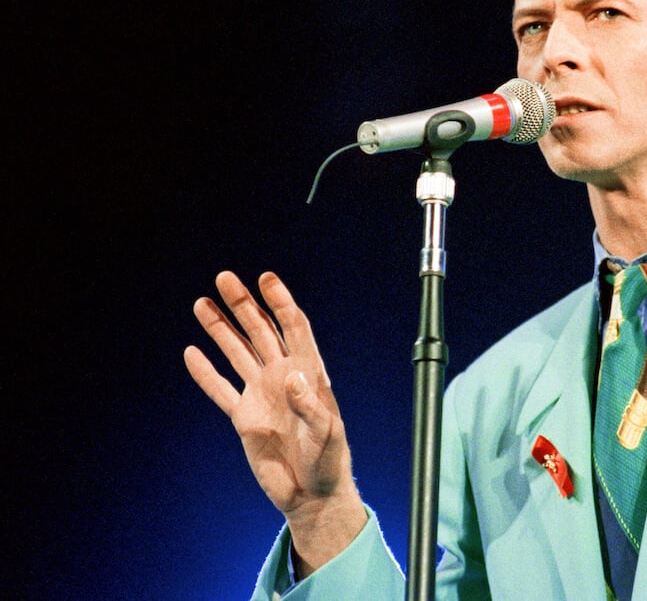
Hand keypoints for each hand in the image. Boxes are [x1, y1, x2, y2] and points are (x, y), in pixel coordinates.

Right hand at [184, 270, 366, 574]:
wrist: (312, 494)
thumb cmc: (329, 461)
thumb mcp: (327, 433)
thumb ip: (310, 405)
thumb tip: (292, 376)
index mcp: (309, 372)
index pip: (293, 327)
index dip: (280, 301)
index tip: (265, 278)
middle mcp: (283, 376)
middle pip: (261, 331)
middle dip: (243, 304)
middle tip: (224, 277)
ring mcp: (262, 395)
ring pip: (237, 353)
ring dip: (220, 329)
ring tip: (201, 303)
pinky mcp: (244, 418)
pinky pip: (221, 390)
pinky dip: (206, 373)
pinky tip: (192, 353)